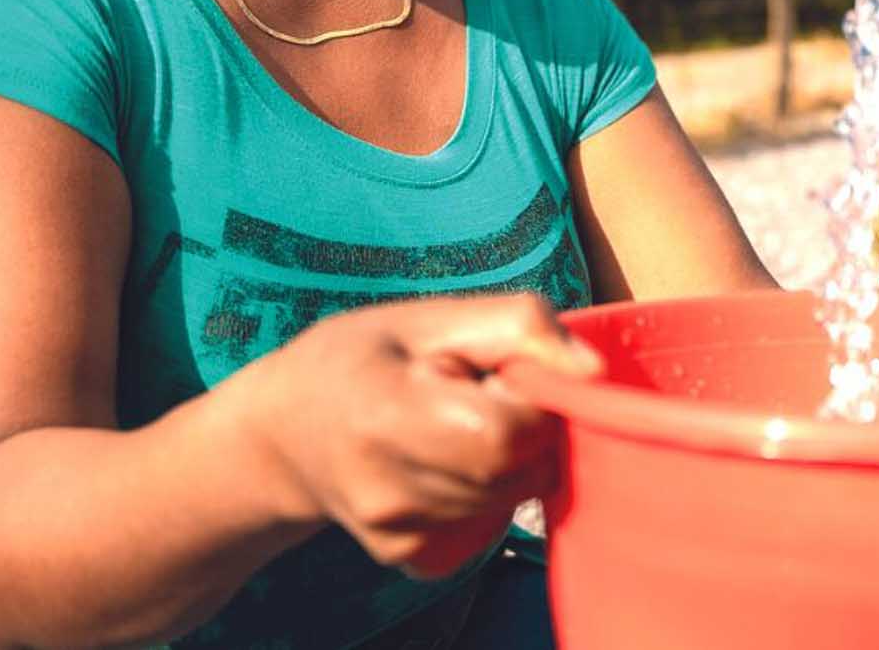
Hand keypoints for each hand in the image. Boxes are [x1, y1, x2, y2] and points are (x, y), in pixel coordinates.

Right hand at [233, 293, 600, 579]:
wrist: (284, 434)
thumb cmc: (363, 359)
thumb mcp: (428, 318)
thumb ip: (516, 328)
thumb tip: (594, 371)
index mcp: (385, 417)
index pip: (506, 434)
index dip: (526, 399)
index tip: (497, 373)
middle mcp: (388, 493)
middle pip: (518, 470)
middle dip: (524, 428)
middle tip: (475, 395)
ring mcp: (401, 536)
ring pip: (513, 498)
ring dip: (509, 460)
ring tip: (453, 424)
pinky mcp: (416, 560)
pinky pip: (493, 526)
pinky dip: (490, 491)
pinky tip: (448, 462)